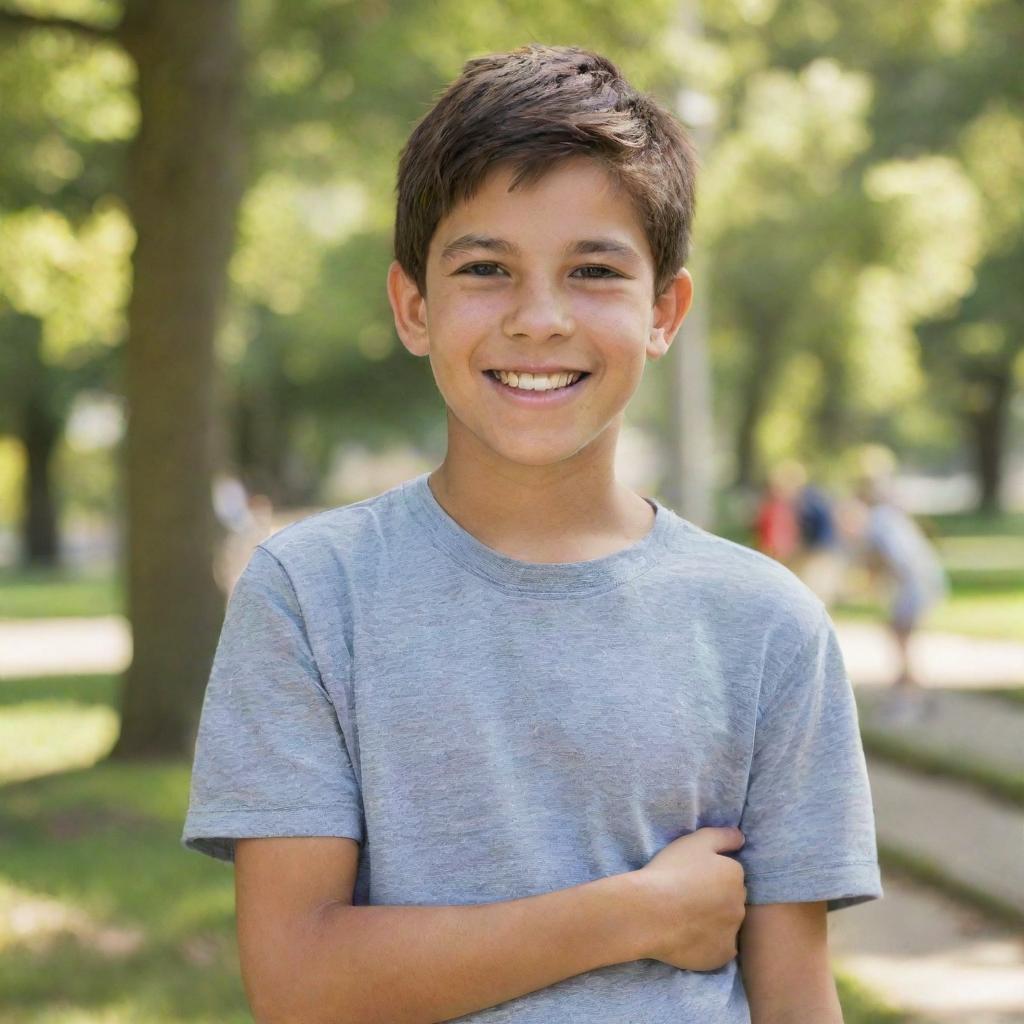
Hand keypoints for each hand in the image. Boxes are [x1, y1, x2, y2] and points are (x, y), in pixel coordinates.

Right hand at [635, 826, 746, 971]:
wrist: (648, 912)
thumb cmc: (670, 872)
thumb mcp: (696, 841)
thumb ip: (723, 836)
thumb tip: (742, 838)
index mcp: (735, 876)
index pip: (730, 874)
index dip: (711, 875)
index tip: (691, 878)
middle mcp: (740, 904)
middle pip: (731, 900)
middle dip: (717, 898)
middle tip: (688, 897)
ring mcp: (732, 933)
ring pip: (726, 924)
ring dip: (714, 921)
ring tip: (684, 917)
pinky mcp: (720, 956)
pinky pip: (719, 948)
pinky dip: (708, 943)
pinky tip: (688, 936)